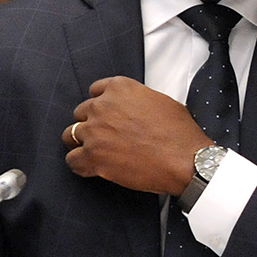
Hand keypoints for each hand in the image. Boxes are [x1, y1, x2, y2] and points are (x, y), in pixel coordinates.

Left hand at [63, 76, 210, 195]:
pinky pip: (72, 160)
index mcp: (120, 88)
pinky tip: (92, 167)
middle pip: (81, 113)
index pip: (95, 90)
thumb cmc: (180, 134)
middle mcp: (102, 106)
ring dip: (83, 143)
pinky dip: (81, 164)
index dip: (101, 104)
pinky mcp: (92, 156)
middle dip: (91, 124)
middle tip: (105, 136)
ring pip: (70, 135)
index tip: (106, 114)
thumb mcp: (162, 102)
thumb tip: (133, 109)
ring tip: (97, 152)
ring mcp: (94, 131)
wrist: (185, 160)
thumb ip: (138, 100)